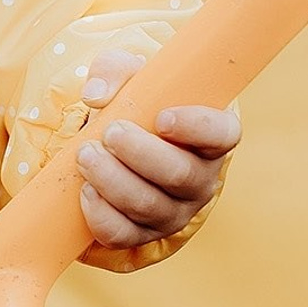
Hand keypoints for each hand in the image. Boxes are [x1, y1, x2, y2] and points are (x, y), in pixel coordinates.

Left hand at [72, 47, 239, 251]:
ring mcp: (174, 211)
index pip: (222, 134)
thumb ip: (114, 71)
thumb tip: (95, 95)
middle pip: (179, 175)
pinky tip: (85, 190)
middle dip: (140, 154)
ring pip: (149, 206)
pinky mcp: (143, 233)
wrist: (116, 142)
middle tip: (110, 133)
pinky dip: (101, 215)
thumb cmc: (136, 103)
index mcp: (211, 137)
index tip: (162, 117)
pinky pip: (124, 234)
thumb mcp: (128, 76)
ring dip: (113, 181)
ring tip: (85, 155)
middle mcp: (200, 179)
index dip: (197, 127)